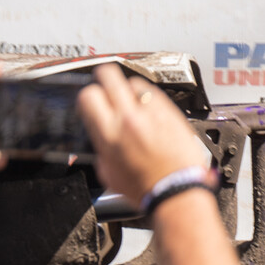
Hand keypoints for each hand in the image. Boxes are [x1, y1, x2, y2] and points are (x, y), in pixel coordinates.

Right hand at [79, 63, 214, 200]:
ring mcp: (151, 112)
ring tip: (131, 101)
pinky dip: (149, 97)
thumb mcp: (109, 173)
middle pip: (110, 76)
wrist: (177, 188)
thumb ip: (102, 148)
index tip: (91, 98)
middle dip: (104, 77)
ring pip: (134, 82)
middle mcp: (128, 119)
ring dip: (128, 89)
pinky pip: (155, 92)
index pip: (88, 96)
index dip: (87, 94)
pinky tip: (149, 109)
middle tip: (105, 82)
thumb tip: (100, 136)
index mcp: (108, 134)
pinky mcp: (171, 111)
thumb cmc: (145, 188)